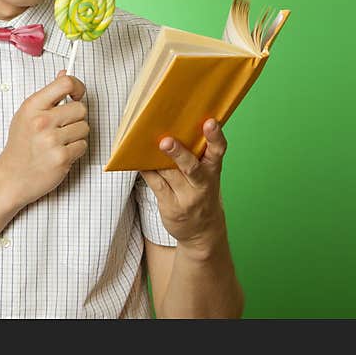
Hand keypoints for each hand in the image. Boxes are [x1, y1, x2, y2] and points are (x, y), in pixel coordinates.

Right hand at [0, 70, 88, 207]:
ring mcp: (52, 141)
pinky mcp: (61, 158)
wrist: (11, 177)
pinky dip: (75, 150)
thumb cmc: (20, 145)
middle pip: (81, 108)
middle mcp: (42, 122)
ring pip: (84, 128)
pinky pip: (83, 146)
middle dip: (76, 117)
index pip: (65, 83)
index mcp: (32, 106)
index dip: (77, 86)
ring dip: (76, 135)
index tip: (77, 94)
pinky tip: (60, 153)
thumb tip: (64, 73)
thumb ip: (48, 95)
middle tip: (63, 126)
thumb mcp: (27, 114)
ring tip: (59, 141)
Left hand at [139, 119, 228, 254]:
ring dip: (156, 160)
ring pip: (169, 174)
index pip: (218, 151)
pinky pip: (156, 184)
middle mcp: (202, 185)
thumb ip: (196, 157)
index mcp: (213, 171)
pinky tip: (138, 159)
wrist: (203, 232)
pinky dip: (146, 170)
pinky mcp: (170, 205)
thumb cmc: (202, 194)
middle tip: (166, 141)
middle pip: (191, 167)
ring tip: (143, 143)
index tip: (211, 122)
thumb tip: (172, 128)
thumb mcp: (207, 177)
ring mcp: (186, 198)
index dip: (215, 137)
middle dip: (179, 154)